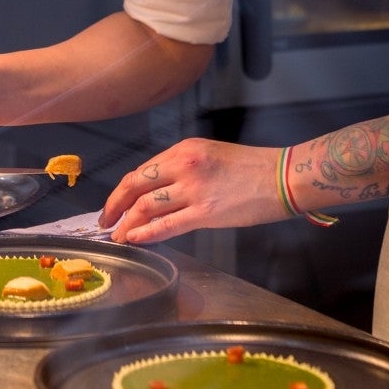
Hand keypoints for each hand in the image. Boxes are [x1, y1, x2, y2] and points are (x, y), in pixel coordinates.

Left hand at [99, 139, 287, 243]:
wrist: (283, 177)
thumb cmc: (252, 168)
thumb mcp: (211, 156)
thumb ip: (183, 169)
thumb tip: (159, 191)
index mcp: (184, 149)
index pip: (142, 170)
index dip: (122, 190)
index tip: (113, 204)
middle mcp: (184, 165)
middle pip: (135, 185)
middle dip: (115, 205)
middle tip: (105, 221)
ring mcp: (194, 188)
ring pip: (146, 206)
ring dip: (127, 223)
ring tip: (118, 236)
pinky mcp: (206, 212)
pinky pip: (167, 224)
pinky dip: (146, 233)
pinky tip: (135, 239)